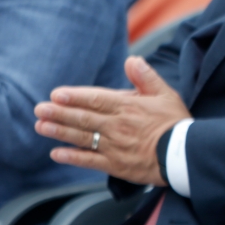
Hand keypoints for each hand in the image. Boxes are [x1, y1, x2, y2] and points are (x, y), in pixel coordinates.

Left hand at [35, 57, 190, 186]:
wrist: (184, 155)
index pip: (96, 99)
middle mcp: (117, 126)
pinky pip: (89, 160)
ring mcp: (114, 146)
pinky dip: (71, 156)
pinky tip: (56, 153)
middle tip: (39, 109)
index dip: (75, 97)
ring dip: (59, 132)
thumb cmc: (176, 123)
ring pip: (81, 137)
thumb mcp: (166, 94)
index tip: (56, 94)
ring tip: (41, 127)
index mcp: (128, 107)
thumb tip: (131, 60)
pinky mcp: (115, 165)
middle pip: (83, 118)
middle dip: (59, 113)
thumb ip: (146, 77)